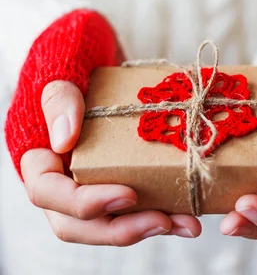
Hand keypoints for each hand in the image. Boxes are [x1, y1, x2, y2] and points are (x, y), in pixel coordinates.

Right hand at [21, 80, 200, 244]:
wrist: (95, 53)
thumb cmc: (72, 62)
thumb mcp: (61, 72)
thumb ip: (59, 100)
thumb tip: (64, 139)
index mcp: (41, 158)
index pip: (48, 193)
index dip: (85, 203)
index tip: (128, 194)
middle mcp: (63, 178)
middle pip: (81, 223)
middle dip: (122, 228)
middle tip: (163, 221)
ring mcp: (93, 181)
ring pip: (112, 220)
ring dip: (149, 226)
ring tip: (188, 224)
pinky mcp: (121, 177)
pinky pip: (136, 206)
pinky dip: (162, 211)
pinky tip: (189, 213)